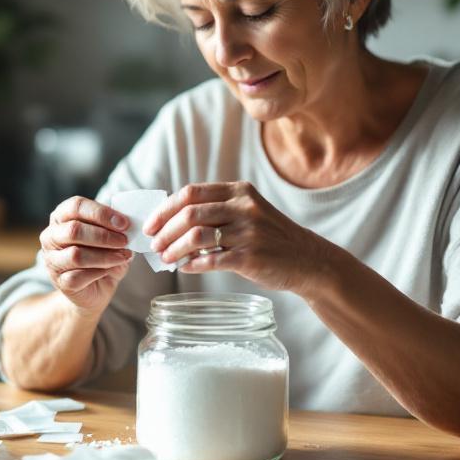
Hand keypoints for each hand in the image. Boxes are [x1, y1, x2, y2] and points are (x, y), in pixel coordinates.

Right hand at [39, 196, 134, 313]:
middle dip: (104, 236)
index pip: (76, 206)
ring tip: (122, 256)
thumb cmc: (101, 255)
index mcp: (62, 217)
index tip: (124, 223)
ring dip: (105, 255)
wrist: (95, 288)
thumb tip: (126, 225)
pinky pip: (78, 276)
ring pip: (76, 255)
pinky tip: (109, 270)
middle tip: (124, 240)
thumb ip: (115, 228)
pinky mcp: (60, 281)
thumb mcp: (110, 237)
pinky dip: (98, 272)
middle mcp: (51, 236)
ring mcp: (52, 260)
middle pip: (74, 230)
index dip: (101, 213)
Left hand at [144, 182, 325, 294]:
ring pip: (196, 237)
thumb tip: (171, 222)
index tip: (151, 224)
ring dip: (174, 249)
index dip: (165, 209)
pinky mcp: (250, 256)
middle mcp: (244, 207)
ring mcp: (248, 231)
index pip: (191, 192)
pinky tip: (185, 267)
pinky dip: (192, 264)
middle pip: (189, 213)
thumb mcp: (248, 212)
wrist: (308, 260)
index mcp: (239, 191)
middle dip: (164, 231)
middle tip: (154, 245)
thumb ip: (217, 210)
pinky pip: (210, 260)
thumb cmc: (271, 238)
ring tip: (166, 258)